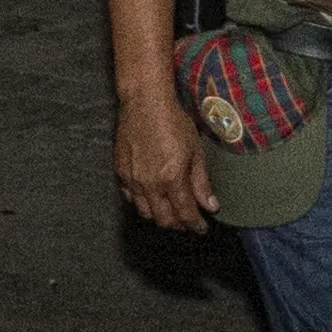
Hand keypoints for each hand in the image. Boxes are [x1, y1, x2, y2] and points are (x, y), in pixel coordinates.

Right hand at [115, 87, 216, 231]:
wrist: (145, 103)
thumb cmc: (173, 122)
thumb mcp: (196, 151)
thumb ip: (201, 182)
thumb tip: (211, 206)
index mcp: (171, 179)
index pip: (185, 214)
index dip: (195, 225)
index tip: (201, 228)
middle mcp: (150, 184)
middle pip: (164, 219)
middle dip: (179, 224)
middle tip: (188, 222)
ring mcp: (133, 180)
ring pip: (146, 212)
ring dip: (160, 216)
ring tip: (171, 211)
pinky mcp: (121, 172)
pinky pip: (130, 198)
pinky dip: (143, 202)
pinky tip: (152, 196)